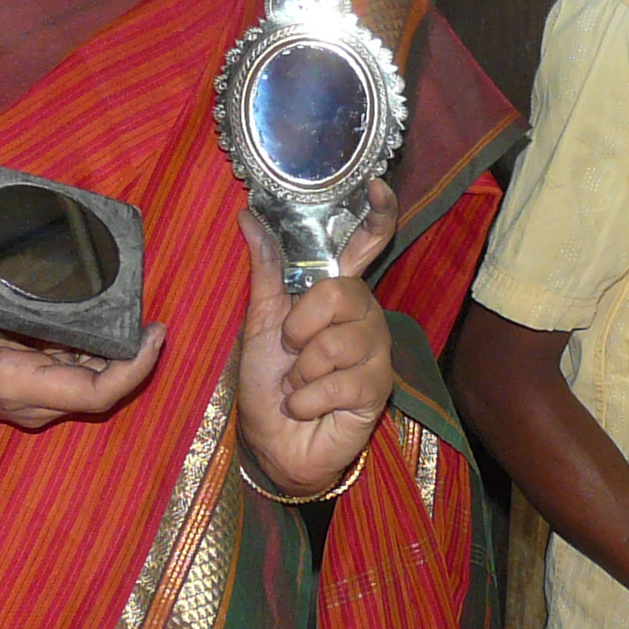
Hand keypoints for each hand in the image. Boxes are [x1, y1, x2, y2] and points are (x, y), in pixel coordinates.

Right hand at [0, 218, 164, 427]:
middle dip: (132, 358)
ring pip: (93, 381)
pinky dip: (100, 351)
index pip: (91, 393)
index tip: (154, 334)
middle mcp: (30, 399)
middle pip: (101, 388)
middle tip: (153, 318)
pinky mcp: (36, 384)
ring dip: (119, 354)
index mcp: (11, 383)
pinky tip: (112, 318)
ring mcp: (35, 397)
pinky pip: (79, 372)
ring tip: (137, 311)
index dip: (131, 370)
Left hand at [232, 182, 396, 496]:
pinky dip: (307, 401)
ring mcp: (375, 352)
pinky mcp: (379, 389)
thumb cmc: (267, 382)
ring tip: (298, 385)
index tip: (375, 185)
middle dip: (300, 328)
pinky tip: (308, 408)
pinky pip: (338, 383)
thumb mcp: (260, 322)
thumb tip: (249, 215)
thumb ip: (266, 271)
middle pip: (340, 293)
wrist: (273, 442)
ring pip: (336, 342)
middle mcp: (363, 316)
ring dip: (300, 372)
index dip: (377, 214)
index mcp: (336, 293)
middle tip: (290, 351)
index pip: (366, 245)